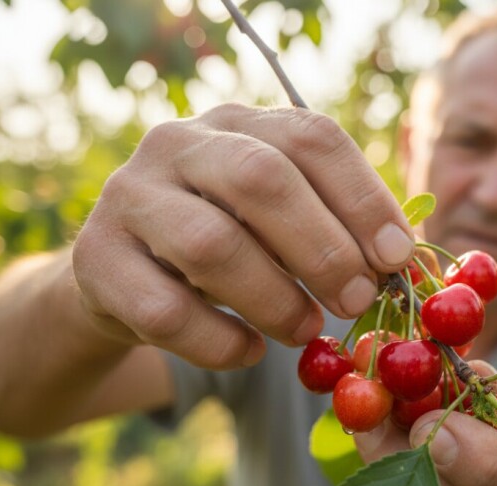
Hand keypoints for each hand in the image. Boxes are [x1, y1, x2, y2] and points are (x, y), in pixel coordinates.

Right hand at [72, 103, 414, 368]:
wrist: (125, 273)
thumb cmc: (231, 241)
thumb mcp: (280, 218)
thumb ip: (335, 226)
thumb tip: (401, 260)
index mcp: (240, 124)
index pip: (312, 137)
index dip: (362, 197)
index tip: (398, 256)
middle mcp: (180, 143)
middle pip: (261, 180)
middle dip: (323, 247)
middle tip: (357, 299)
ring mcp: (129, 196)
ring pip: (211, 245)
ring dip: (275, 298)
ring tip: (306, 329)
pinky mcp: (95, 259)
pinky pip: (165, 311)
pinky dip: (219, 341)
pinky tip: (248, 351)